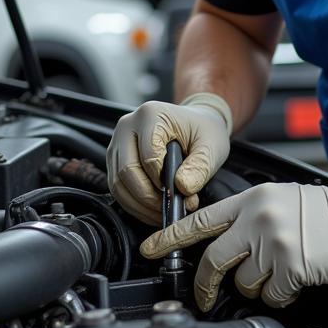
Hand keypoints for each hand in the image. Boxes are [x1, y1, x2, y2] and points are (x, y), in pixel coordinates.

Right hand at [107, 94, 232, 223]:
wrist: (195, 124)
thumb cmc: (202, 131)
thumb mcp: (212, 146)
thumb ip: (200, 167)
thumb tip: (182, 188)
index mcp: (150, 115)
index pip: (148, 157)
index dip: (163, 181)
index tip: (180, 193)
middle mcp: (127, 125)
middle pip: (127, 171)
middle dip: (149, 198)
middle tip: (170, 208)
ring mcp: (117, 142)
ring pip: (117, 184)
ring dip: (139, 205)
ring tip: (163, 212)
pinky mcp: (115, 158)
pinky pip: (117, 188)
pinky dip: (133, 204)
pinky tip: (153, 209)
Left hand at [139, 176, 327, 309]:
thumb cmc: (320, 211)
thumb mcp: (276, 199)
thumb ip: (245, 216)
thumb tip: (217, 241)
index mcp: (250, 200)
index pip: (200, 220)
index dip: (170, 237)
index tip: (150, 249)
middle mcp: (257, 218)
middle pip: (213, 260)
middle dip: (206, 284)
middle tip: (205, 294)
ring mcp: (273, 242)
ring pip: (243, 283)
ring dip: (256, 287)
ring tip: (276, 272)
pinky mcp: (291, 266)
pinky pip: (269, 295)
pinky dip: (278, 295)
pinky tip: (293, 279)